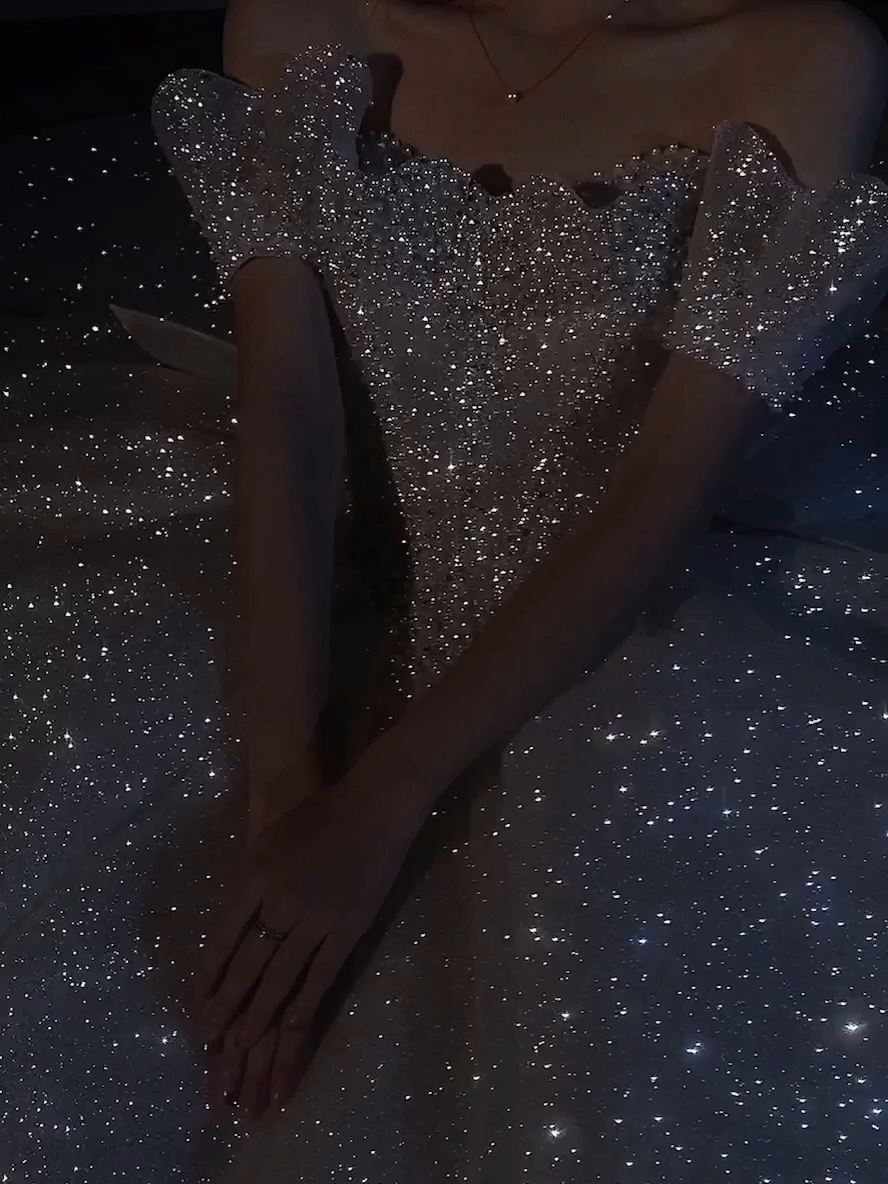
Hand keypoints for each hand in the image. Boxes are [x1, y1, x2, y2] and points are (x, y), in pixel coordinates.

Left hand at [197, 761, 431, 1117]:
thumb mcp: (270, 841)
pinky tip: (289, 1032)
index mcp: (254, 877)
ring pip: (279, 979)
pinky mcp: (348, 929)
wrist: (371, 804)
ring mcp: (315, 918)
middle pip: (246, 966)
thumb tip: (231, 926)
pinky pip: (320, 975)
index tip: (197, 1007)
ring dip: (257, 1019)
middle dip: (224, 1009)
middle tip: (206, 1046)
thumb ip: (249, 883)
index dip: (209, 977)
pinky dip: (302, 1007)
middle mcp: (278, 901)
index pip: (223, 938)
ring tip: (238, 1053)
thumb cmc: (318, 816)